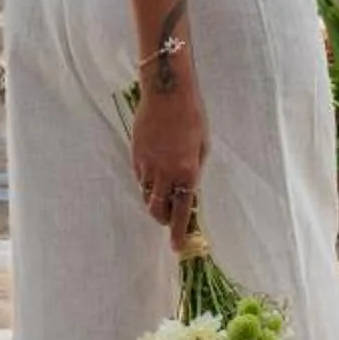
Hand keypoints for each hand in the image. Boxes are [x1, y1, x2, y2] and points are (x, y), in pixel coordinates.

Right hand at [129, 75, 207, 252]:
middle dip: (162, 220)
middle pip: (158, 210)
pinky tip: (153, 173)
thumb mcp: (203, 145)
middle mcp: (166, 173)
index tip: (177, 247)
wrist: (167, 92)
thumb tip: (189, 188)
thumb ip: (195, 170)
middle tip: (168, 220)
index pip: (182, 212)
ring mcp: (148, 165)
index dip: (178, 232)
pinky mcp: (136, 155)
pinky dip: (147, 182)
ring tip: (162, 194)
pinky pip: (140, 178)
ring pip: (146, 195)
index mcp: (187, 172)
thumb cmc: (193, 115)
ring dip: (154, 201)